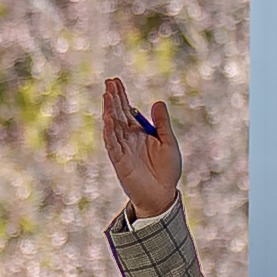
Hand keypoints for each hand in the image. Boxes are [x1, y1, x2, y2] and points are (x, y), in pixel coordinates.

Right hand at [99, 78, 182, 219]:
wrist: (163, 195)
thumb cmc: (167, 170)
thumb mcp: (169, 142)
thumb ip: (162, 123)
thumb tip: (157, 102)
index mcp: (138, 132)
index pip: (126, 110)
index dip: (121, 95)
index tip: (115, 81)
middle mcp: (127, 137)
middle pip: (117, 113)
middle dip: (113, 98)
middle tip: (109, 82)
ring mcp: (122, 148)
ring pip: (112, 125)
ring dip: (109, 110)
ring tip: (107, 95)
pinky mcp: (119, 160)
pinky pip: (112, 143)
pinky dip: (109, 131)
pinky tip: (108, 118)